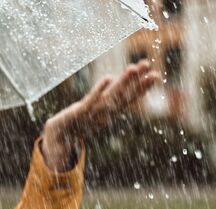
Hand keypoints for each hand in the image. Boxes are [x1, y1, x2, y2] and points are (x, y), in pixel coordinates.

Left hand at [41, 60, 160, 170]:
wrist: (58, 136)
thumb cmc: (78, 123)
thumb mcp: (96, 112)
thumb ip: (107, 102)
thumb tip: (114, 82)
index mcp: (110, 113)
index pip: (129, 98)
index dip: (142, 88)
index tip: (157, 76)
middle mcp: (105, 113)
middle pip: (123, 95)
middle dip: (137, 81)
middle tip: (149, 65)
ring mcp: (93, 113)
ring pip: (111, 96)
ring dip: (123, 82)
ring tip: (134, 67)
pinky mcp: (80, 112)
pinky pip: (91, 100)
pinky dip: (99, 90)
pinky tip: (108, 78)